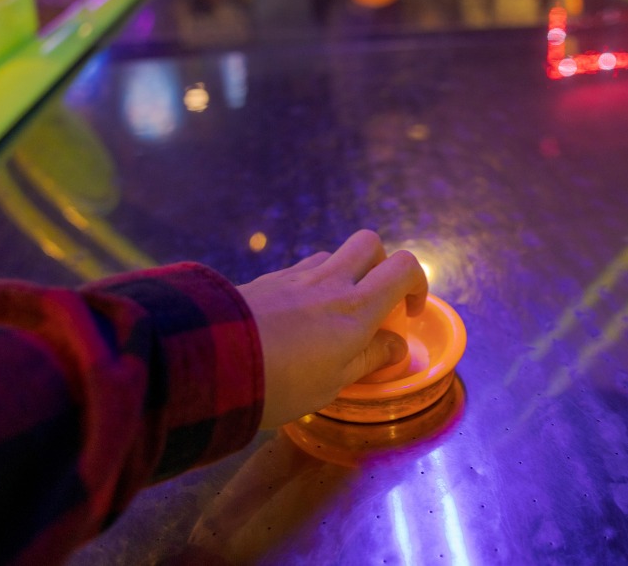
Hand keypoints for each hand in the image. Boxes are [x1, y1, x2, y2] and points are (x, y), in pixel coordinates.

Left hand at [237, 230, 427, 427]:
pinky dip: (310, 285)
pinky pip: (301, 270)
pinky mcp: (267, 279)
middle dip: (381, 265)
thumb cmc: (281, 384)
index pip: (404, 268)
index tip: (409, 313)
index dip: (417, 284)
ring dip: (343, 275)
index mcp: (357, 308)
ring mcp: (296, 276)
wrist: (211, 362)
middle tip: (373, 302)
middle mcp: (331, 282)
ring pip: (332, 255)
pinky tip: (295, 318)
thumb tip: (397, 346)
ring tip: (330, 315)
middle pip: (369, 243)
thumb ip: (369, 359)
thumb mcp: (333, 384)